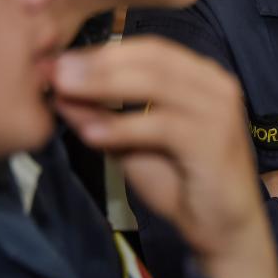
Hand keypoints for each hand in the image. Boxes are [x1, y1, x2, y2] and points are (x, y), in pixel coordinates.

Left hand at [50, 38, 277, 277]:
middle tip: (56, 71)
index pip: (149, 48)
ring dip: (104, 85)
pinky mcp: (214, 140)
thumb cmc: (180, 181)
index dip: (103, 51)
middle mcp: (214, 83)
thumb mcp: (131, 143)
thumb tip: (58, 91)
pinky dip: (122, 126)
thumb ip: (102, 115)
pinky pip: (161, 126)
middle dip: (99, 62)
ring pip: (156, 84)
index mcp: (199, 75)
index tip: (60, 61)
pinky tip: (90, 133)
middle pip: (152, 58)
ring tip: (65, 91)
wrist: (222, 229)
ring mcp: (218, 109)